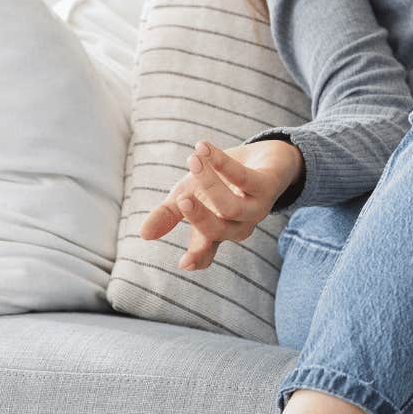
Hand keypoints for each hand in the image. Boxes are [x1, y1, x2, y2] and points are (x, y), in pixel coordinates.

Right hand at [139, 139, 300, 270]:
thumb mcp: (187, 196)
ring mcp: (256, 208)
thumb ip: (167, 215)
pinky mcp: (268, 186)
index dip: (197, 258)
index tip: (183, 264)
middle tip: (181, 198)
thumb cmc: (220, 182)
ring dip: (209, 183)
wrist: (260, 157)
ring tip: (193, 160)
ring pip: (231, 206)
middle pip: (217, 231)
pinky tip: (205, 149)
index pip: (206, 252)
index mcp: (217, 232)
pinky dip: (222, 163)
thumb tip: (143, 234)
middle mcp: (238, 225)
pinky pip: (244, 178)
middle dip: (198, 216)